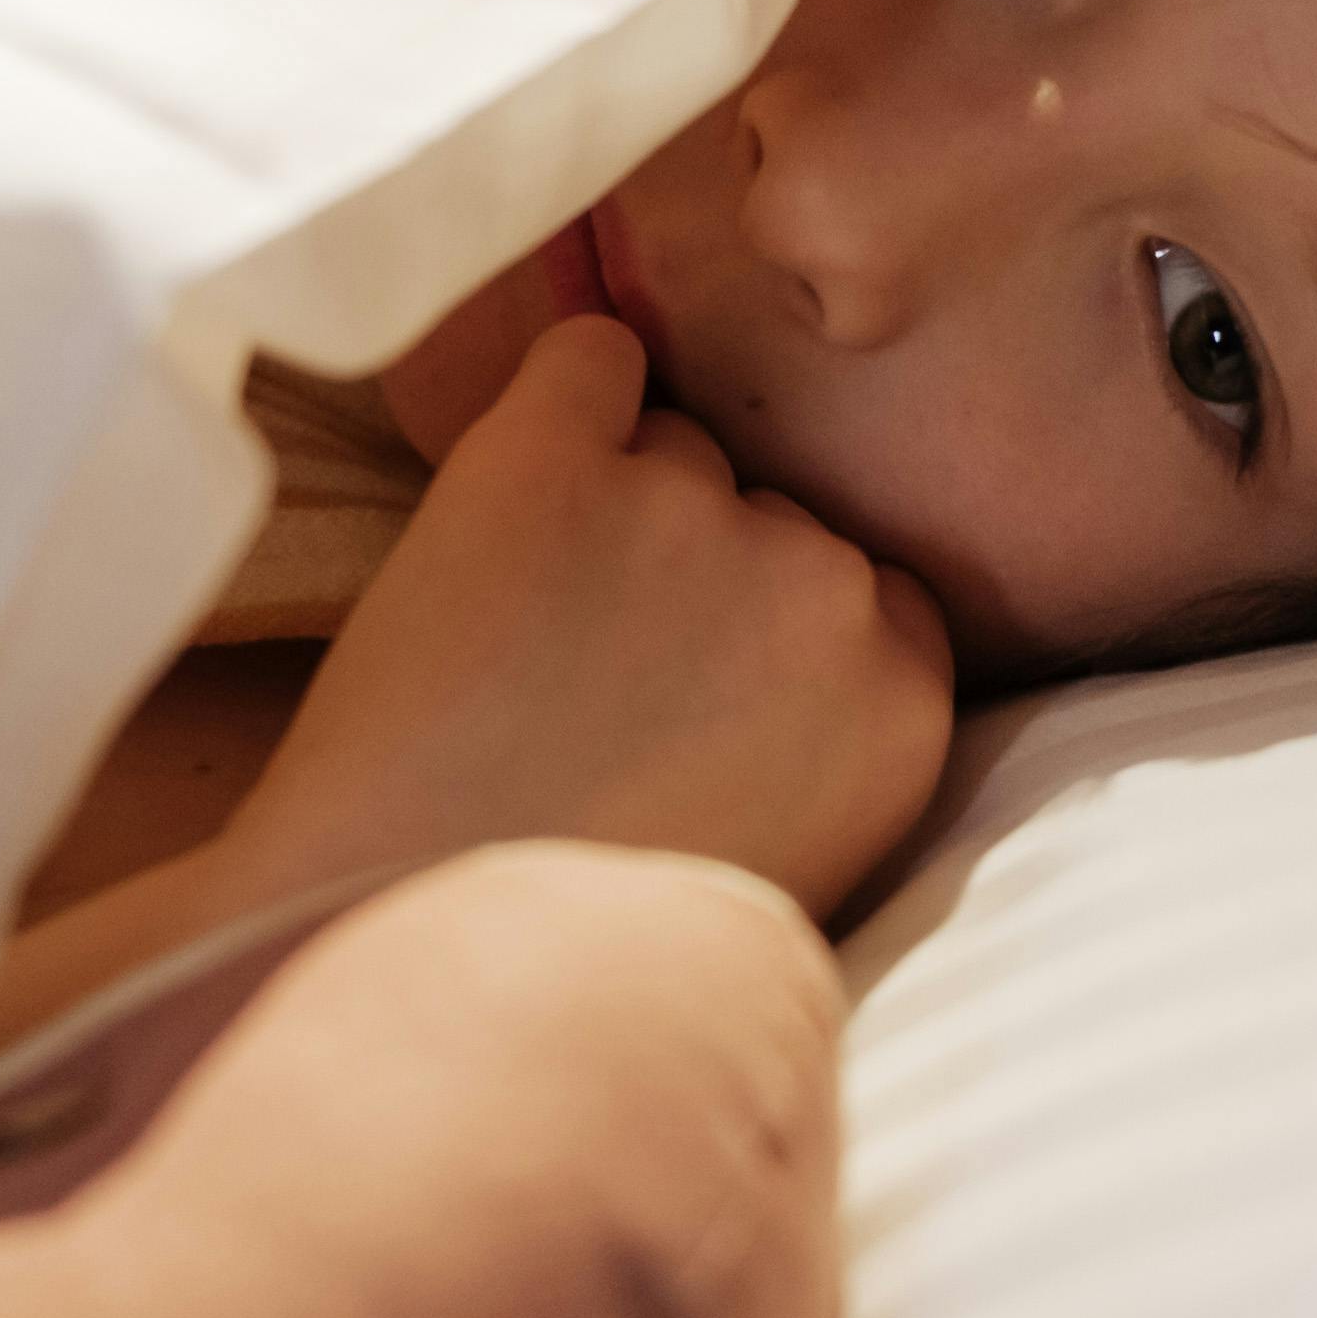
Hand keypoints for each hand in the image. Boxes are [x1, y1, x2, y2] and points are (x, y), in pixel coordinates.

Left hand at [221, 316, 953, 918]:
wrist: (415, 958)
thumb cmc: (588, 943)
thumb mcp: (793, 860)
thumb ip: (829, 729)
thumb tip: (784, 636)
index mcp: (901, 702)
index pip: (874, 588)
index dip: (775, 627)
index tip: (702, 686)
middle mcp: (821, 587)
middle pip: (773, 514)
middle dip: (697, 575)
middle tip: (592, 682)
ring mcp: (687, 513)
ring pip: (675, 450)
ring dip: (612, 510)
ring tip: (521, 642)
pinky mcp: (546, 462)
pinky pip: (587, 359)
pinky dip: (555, 401)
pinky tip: (509, 492)